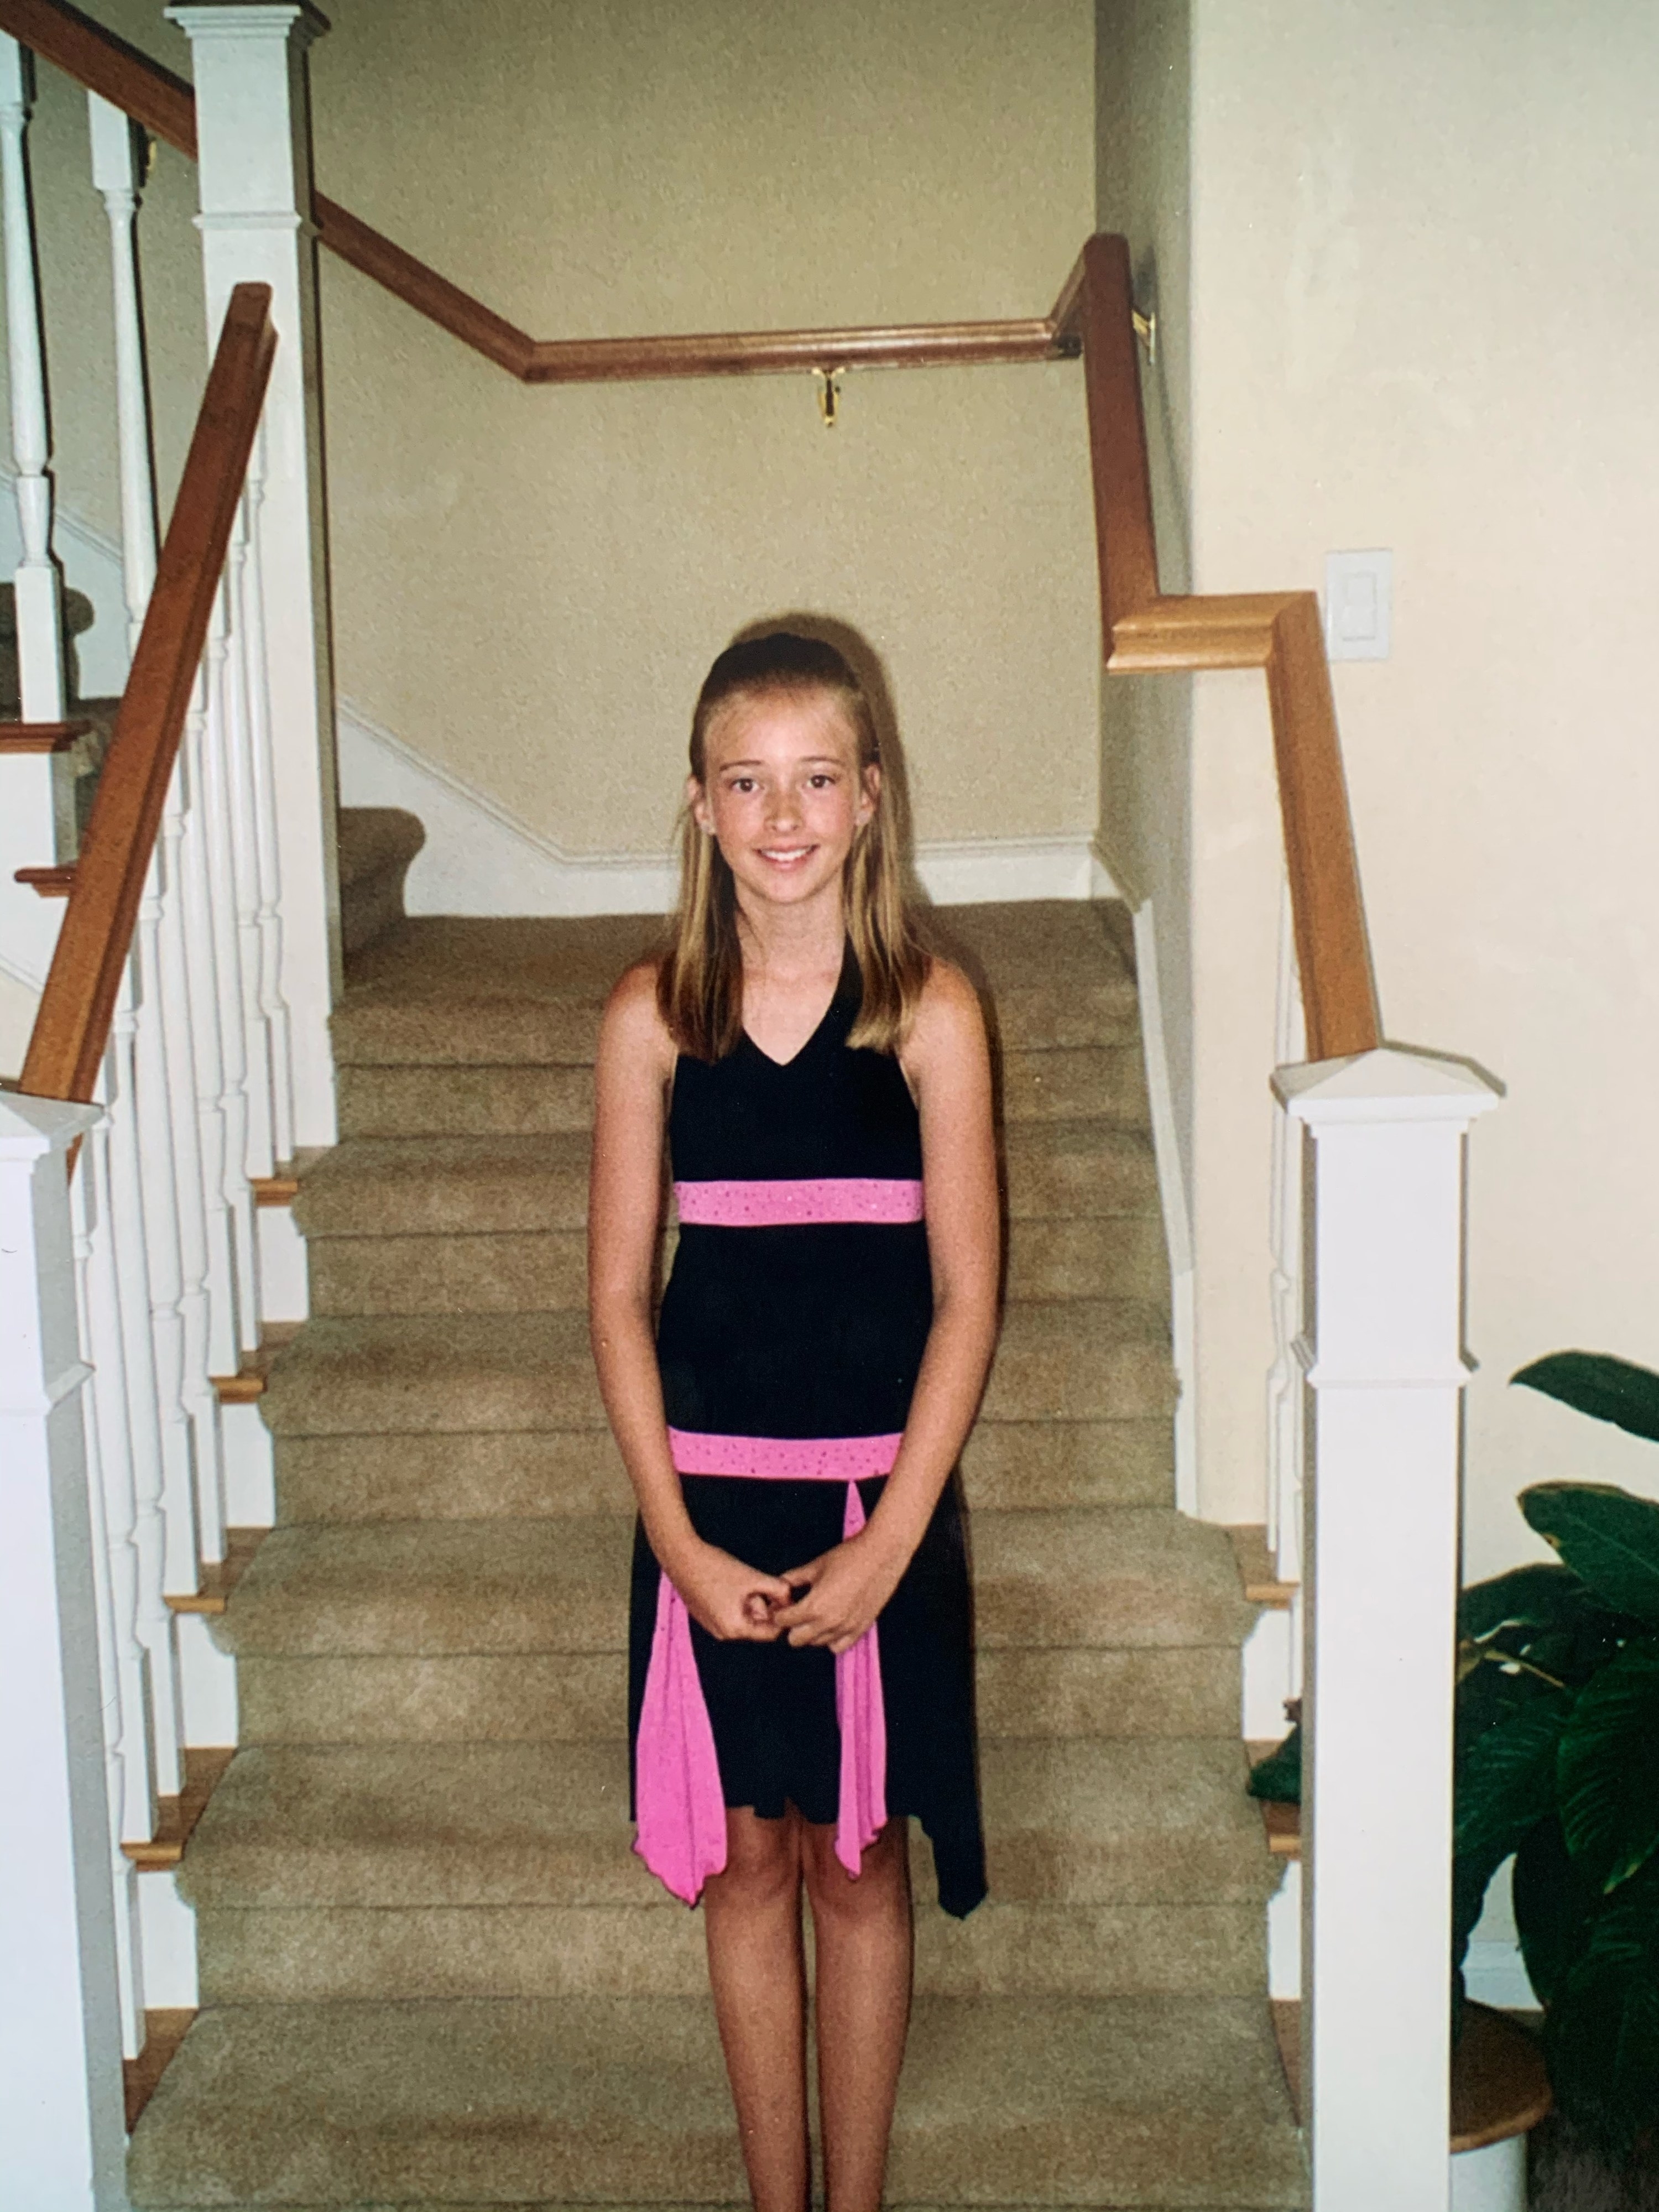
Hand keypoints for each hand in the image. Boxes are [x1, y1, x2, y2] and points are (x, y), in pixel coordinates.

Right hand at [668, 1539, 791, 1641]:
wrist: (681, 1557)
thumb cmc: (714, 1568)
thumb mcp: (753, 1577)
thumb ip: (778, 1589)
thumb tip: (791, 1597)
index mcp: (734, 1629)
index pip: (770, 1633)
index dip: (780, 1615)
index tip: (782, 1597)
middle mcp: (722, 1633)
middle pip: (756, 1625)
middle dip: (763, 1605)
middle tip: (758, 1584)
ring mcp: (711, 1625)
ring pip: (744, 1617)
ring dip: (750, 1601)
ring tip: (742, 1581)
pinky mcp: (705, 1615)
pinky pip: (730, 1613)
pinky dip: (737, 1600)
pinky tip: (731, 1582)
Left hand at [772, 1527, 910, 1653]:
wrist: (881, 1554)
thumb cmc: (849, 1557)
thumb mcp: (816, 1565)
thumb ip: (794, 1578)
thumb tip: (781, 1584)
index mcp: (814, 1606)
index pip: (784, 1621)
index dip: (779, 1613)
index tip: (781, 1606)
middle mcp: (829, 1622)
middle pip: (796, 1639)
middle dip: (792, 1626)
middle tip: (795, 1612)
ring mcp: (846, 1628)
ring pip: (817, 1643)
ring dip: (811, 1632)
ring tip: (815, 1614)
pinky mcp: (861, 1628)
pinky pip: (839, 1646)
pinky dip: (831, 1638)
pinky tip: (831, 1623)